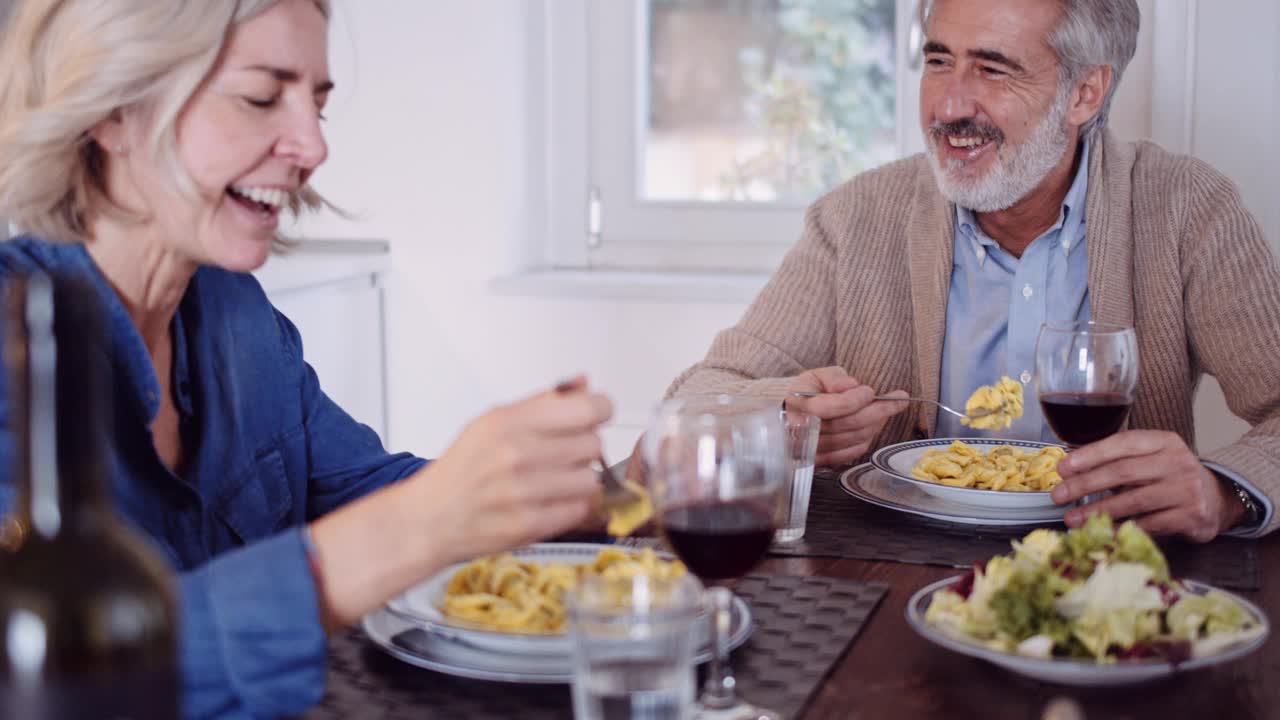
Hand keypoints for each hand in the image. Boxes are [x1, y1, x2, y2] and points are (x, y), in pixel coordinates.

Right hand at [421, 376, 613, 560]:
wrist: (431, 517)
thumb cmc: (464, 468)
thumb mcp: (493, 421)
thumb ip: (543, 402)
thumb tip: (583, 384)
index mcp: (509, 421)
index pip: (587, 408)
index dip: (598, 410)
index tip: (594, 415)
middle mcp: (516, 454)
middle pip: (593, 444)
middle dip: (584, 448)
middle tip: (564, 454)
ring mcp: (522, 492)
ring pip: (591, 479)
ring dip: (579, 480)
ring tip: (554, 480)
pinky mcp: (528, 525)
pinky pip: (579, 509)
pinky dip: (570, 506)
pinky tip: (549, 501)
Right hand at [785, 367, 908, 465]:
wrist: (794, 415)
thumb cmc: (809, 393)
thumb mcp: (817, 376)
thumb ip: (834, 378)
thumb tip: (851, 386)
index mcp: (797, 406)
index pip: (827, 408)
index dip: (852, 401)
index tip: (870, 391)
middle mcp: (802, 431)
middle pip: (846, 425)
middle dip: (876, 412)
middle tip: (897, 400)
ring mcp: (813, 450)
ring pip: (854, 439)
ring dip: (876, 423)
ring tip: (887, 408)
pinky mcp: (824, 461)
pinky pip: (853, 452)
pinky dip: (869, 438)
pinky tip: (875, 424)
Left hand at [1050, 430, 1243, 542]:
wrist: (1218, 498)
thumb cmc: (1171, 477)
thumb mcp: (1151, 459)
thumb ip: (1118, 460)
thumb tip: (1070, 472)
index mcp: (1163, 441)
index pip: (1122, 443)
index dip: (1090, 455)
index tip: (1063, 468)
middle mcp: (1177, 462)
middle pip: (1123, 472)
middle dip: (1085, 484)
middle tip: (1059, 495)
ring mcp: (1187, 489)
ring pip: (1133, 500)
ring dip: (1097, 511)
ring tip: (1072, 518)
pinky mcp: (1192, 515)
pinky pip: (1150, 524)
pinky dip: (1122, 528)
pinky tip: (1102, 531)